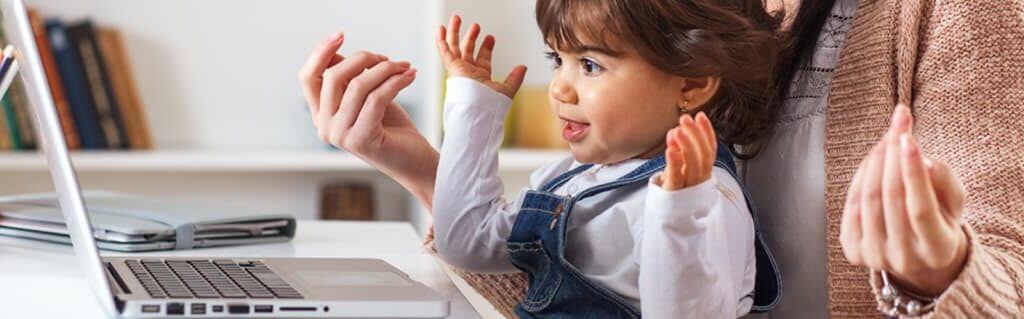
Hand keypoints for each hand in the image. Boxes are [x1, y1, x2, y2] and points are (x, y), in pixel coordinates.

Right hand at [298, 32, 438, 207]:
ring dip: (386, 69)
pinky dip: (396, 81)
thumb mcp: (366, 97)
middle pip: (333, 76)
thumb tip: (337, 53)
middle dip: (364, 59)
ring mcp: (341, 136)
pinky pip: (377, 97)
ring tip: (404, 67)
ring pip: (358, 85)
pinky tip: (410, 75)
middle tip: (389, 59)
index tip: (340, 34)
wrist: (414, 161)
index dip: (321, 52)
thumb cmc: (392, 128)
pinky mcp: (362, 140)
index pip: (308, 77)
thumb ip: (348, 79)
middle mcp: (325, 127)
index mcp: (321, 115)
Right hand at [436, 14, 526, 98]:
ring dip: (455, 33)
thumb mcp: (507, 89)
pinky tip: (441, 29)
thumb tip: (523, 67)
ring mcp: (459, 70)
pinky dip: (442, 40)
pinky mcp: (453, 68)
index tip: (490, 37)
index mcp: (481, 78)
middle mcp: (469, 73)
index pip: (482, 59)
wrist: (478, 110)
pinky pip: (445, 51)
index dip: (486, 47)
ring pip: (455, 47)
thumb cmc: (490, 105)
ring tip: (457, 19)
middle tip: (476, 26)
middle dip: (471, 37)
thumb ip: (515, 78)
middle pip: (468, 51)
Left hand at [660, 112, 716, 190]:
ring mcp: (689, 187)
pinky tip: (670, 149)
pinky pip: (677, 177)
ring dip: (687, 145)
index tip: (700, 115)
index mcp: (704, 171)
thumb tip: (676, 131)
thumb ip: (679, 149)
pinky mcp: (675, 193)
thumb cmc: (674, 186)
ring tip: (678, 130)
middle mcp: (700, 179)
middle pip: (703, 155)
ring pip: (694, 165)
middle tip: (685, 119)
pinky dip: (675, 162)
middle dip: (696, 134)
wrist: (667, 215)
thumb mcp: (679, 166)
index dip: (707, 132)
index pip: (710, 149)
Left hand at [840, 104, 968, 296]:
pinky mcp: (853, 250)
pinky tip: (873, 159)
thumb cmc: (939, 219)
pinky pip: (851, 203)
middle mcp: (904, 259)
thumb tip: (923, 162)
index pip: (921, 209)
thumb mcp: (954, 201)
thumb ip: (945, 181)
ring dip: (876, 160)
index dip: (913, 172)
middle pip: (891, 198)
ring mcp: (875, 256)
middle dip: (892, 155)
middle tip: (898, 124)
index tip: (908, 137)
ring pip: (868, 198)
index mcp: (938, 250)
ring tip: (888, 138)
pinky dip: (861, 176)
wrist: (916, 254)